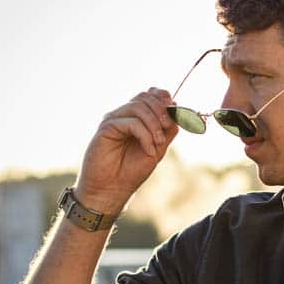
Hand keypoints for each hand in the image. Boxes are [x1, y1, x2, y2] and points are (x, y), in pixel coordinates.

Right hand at [75, 88, 178, 212]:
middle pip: (145, 97)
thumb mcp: (158, 148)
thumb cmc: (132, 171)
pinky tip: (148, 150)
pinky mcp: (106, 128)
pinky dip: (145, 135)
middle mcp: (123, 115)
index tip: (175, 110)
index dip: (164, 97)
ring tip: (158, 144)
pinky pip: (131, 122)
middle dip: (162, 111)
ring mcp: (114, 120)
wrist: (111, 189)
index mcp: (135, 117)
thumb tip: (177, 109)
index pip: (150, 94)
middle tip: (167, 128)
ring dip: (154, 125)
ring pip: (139, 107)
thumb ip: (167, 130)